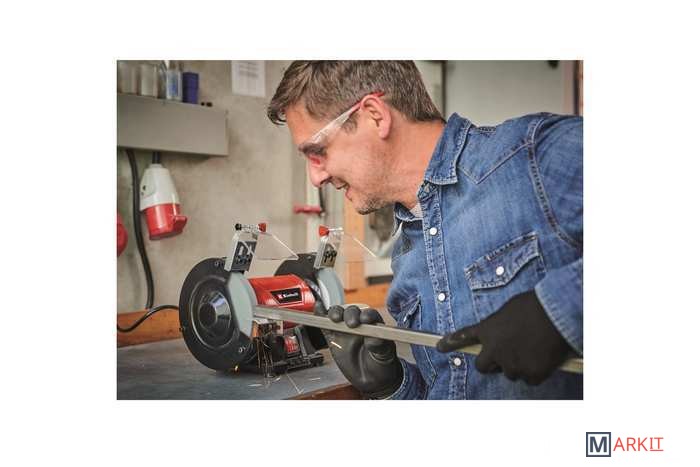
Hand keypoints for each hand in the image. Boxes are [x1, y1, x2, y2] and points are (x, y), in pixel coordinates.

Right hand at [314, 302, 402, 398]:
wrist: (371, 379)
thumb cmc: (381, 364)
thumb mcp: (384, 356)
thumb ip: (379, 346)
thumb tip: (373, 339)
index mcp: (374, 325)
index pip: (369, 314)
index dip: (366, 315)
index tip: (364, 320)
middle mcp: (359, 324)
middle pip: (352, 312)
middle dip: (350, 315)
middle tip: (351, 323)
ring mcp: (345, 330)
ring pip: (338, 315)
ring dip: (335, 313)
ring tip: (335, 318)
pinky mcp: (334, 338)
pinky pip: (326, 325)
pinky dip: (320, 316)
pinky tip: (318, 308)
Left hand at [436, 291, 573, 384]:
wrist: (557, 314)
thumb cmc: (536, 305)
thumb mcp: (510, 309)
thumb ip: (501, 324)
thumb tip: (505, 333)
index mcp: (488, 330)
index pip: (463, 337)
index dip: (450, 343)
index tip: (439, 347)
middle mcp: (494, 350)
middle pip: (483, 366)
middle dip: (492, 363)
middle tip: (507, 355)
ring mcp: (512, 364)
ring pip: (510, 373)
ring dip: (518, 365)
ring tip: (534, 348)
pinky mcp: (530, 374)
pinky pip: (530, 379)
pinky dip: (537, 371)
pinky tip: (544, 357)